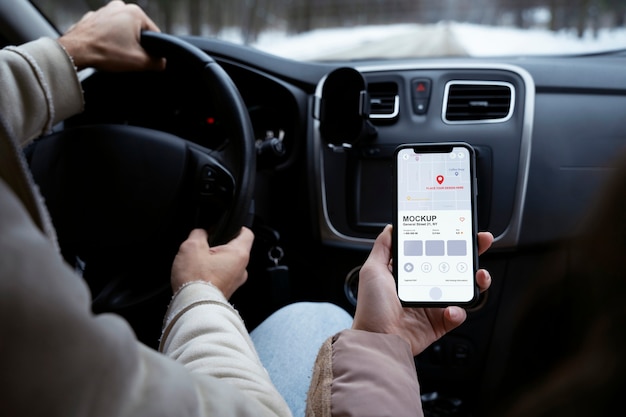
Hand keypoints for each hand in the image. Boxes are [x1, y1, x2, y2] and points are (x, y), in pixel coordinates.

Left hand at [57, 0, 164, 71]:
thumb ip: (157, 62)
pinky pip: (107, 32)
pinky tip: (104, 51)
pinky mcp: (92, 18)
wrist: (75, 52)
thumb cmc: (104, 52)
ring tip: (113, 54)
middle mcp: (119, 7)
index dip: (152, 50)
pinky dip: (107, 41)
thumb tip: (162, 62)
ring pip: (121, 32)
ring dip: (120, 43)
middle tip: (127, 57)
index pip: (154, 34)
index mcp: (134, 12)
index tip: (145, 59)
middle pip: (137, 32)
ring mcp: (104, 11)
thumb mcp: (139, 62)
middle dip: (134, 46)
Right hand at [170, 227, 254, 298]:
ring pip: (226, 264)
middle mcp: (242, 269)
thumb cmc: (196, 280)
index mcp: (239, 254)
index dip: (235, 226)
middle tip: (203, 247)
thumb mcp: (192, 247)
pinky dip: (210, 274)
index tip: (225, 226)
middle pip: (234, 249)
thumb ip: (198, 234)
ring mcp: (235, 282)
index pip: (246, 233)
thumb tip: (201, 232)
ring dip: (213, 261)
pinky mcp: (226, 292)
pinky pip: (221, 277)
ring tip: (197, 263)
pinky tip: (197, 275)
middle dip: (218, 246)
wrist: (193, 307)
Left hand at [352, 224, 493, 355]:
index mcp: (409, 273)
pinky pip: (457, 314)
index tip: (459, 228)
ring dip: (475, 280)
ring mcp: (432, 305)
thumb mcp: (373, 270)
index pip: (432, 250)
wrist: (377, 339)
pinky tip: (450, 309)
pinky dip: (458, 311)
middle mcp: (423, 286)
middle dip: (470, 253)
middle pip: (452, 266)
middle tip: (481, 242)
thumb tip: (391, 227)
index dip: (447, 239)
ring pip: (462, 289)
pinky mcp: (439, 323)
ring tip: (479, 275)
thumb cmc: (371, 307)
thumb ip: (383, 247)